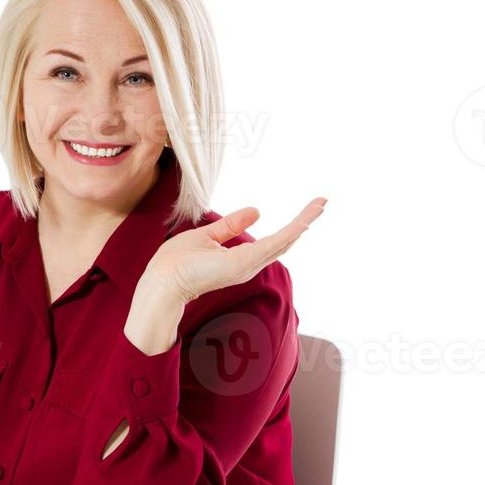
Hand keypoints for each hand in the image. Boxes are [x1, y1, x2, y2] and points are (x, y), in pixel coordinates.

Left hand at [139, 197, 327, 304]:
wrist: (163, 281)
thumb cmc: (176, 263)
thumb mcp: (207, 235)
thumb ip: (231, 226)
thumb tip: (256, 211)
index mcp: (239, 259)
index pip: (269, 242)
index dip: (287, 228)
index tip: (302, 211)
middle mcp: (249, 264)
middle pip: (284, 242)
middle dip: (303, 222)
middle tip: (321, 203)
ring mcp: (249, 264)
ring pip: (285, 240)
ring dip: (304, 221)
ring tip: (321, 204)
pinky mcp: (247, 261)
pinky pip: (276, 242)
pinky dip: (293, 228)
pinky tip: (307, 218)